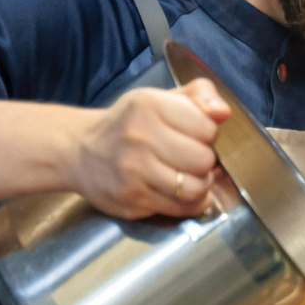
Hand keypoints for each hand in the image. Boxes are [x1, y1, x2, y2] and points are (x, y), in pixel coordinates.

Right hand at [67, 79, 230, 218]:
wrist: (81, 150)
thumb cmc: (129, 123)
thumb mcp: (160, 98)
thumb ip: (198, 96)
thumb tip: (224, 112)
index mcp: (150, 106)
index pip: (208, 128)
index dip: (208, 134)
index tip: (196, 135)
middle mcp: (140, 138)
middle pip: (204, 160)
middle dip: (205, 161)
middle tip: (191, 158)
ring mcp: (134, 172)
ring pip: (195, 189)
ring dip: (200, 185)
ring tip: (189, 176)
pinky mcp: (132, 200)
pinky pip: (180, 209)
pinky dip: (189, 203)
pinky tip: (180, 191)